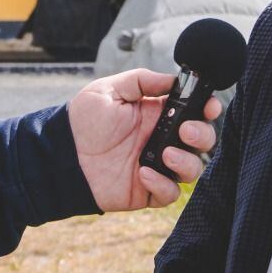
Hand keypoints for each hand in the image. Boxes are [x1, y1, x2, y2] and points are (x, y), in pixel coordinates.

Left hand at [68, 68, 221, 210]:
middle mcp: (162, 140)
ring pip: (193, 168)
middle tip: (186, 131)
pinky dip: (163, 185)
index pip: (194, 111)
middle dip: (203, 134)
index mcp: (158, 114)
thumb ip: (142, 81)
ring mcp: (158, 166)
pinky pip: (170, 193)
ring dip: (187, 161)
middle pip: (201, 140)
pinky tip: (143, 173)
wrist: (62, 153)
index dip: (207, 108)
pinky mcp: (147, 191)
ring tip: (166, 154)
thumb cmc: (83, 120)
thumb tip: (173, 79)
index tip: (209, 105)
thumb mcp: (110, 89)